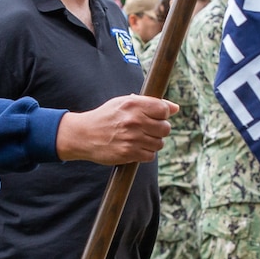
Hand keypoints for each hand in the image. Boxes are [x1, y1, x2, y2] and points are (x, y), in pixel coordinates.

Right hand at [57, 95, 177, 164]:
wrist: (84, 135)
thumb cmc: (106, 117)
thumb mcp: (124, 103)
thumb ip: (150, 103)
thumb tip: (175, 108)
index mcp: (133, 104)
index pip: (164, 109)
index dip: (163, 114)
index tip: (156, 116)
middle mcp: (134, 120)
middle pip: (165, 128)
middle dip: (159, 130)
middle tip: (147, 129)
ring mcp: (132, 138)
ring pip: (159, 143)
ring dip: (153, 142)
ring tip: (140, 139)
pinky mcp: (129, 153)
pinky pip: (150, 156)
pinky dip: (145, 153)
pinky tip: (135, 148)